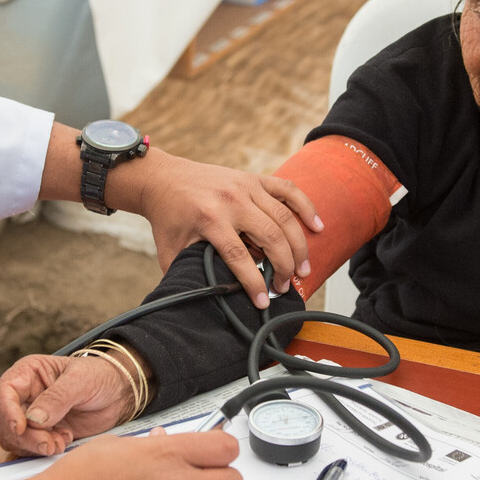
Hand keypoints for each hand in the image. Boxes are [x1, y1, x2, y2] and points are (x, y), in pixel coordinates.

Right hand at [0, 353, 133, 455]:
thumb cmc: (99, 377)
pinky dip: (42, 450)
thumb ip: (57, 398)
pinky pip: (29, 448)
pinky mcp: (41, 434)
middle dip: (24, 436)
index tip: (20, 427)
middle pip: (5, 421)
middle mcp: (24, 396)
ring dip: (33, 446)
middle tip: (48, 442)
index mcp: (28, 374)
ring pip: (13, 438)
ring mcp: (31, 417)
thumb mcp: (80, 380)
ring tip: (59, 442)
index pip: (4, 391)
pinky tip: (63, 441)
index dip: (7, 411)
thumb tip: (33, 419)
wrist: (118, 394)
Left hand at [131, 152, 320, 308]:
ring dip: (298, 246)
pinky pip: (288, 189)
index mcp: (209, 219)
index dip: (254, 283)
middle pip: (271, 237)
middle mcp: (231, 200)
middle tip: (285, 287)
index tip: (264, 301)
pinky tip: (317, 227)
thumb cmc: (169, 217)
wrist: (163, 179)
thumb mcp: (171, 250)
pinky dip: (306, 207)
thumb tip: (203, 300)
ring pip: (284, 217)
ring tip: (303, 270)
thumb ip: (188, 273)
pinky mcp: (254, 178)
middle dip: (283, 267)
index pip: (239, 257)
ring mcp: (245, 186)